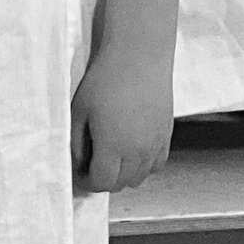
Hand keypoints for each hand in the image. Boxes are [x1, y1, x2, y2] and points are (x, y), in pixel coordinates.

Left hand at [70, 47, 172, 192]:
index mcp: (114, 147)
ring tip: (109, 158)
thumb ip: (76, 142)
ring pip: (139, 178)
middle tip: (90, 165)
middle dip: (103, 180)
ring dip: (123, 175)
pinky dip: (142, 167)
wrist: (139, 60)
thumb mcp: (79, 111)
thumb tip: (77, 163)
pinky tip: (130, 153)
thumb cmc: (104, 81)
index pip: (102, 183)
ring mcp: (156, 145)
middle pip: (121, 184)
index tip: (79, 172)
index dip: (87, 182)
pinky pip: (156, 165)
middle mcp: (138, 152)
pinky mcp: (166, 136)